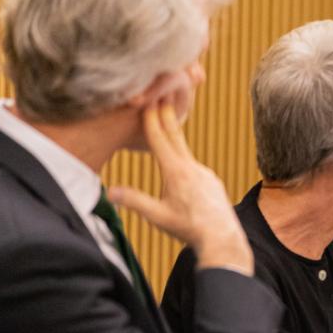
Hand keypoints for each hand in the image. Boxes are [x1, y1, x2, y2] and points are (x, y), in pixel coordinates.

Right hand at [109, 102, 252, 274]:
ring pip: (185, 153)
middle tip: (162, 94)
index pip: (161, 140)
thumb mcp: (158, 217)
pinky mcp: (212, 181)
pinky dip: (184, 160)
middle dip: (166, 115)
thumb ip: (134, 201)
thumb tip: (109, 191)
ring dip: (175, 138)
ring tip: (167, 122)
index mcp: (177, 172)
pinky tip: (180, 166)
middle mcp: (193, 168)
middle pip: (176, 137)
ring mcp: (205, 173)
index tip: (148, 101)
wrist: (223, 238)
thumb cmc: (188, 229)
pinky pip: (194, 167)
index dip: (152, 120)